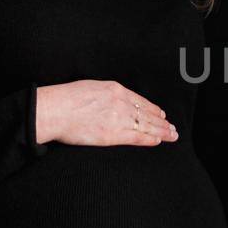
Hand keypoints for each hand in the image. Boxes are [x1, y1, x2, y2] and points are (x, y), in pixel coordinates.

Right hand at [36, 80, 177, 146]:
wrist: (54, 109)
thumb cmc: (65, 99)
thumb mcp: (90, 87)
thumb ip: (105, 94)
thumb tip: (109, 100)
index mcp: (115, 90)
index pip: (140, 101)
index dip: (153, 109)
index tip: (161, 114)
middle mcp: (121, 103)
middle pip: (147, 113)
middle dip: (162, 122)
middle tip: (173, 128)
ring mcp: (118, 118)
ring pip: (146, 125)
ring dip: (162, 131)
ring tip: (172, 135)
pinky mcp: (112, 134)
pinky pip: (137, 137)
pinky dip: (149, 139)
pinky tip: (158, 141)